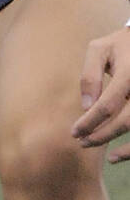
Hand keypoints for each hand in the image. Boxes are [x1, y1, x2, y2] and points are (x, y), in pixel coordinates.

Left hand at [74, 27, 129, 158]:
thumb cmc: (120, 44)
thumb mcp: (99, 49)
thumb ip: (90, 75)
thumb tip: (86, 106)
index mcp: (129, 74)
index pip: (107, 105)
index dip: (89, 122)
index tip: (74, 131)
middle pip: (124, 121)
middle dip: (101, 135)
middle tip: (81, 141)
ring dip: (119, 146)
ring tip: (94, 146)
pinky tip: (116, 156)